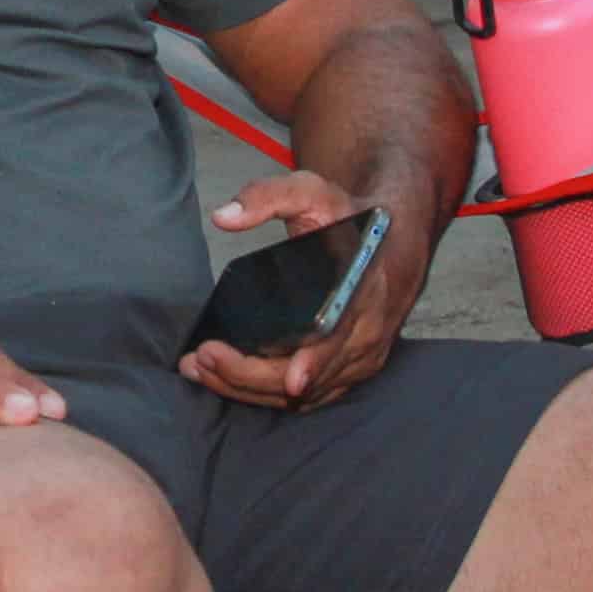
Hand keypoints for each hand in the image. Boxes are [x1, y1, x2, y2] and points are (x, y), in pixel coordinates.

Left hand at [181, 169, 423, 412]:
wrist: (391, 243)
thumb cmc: (349, 220)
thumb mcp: (313, 193)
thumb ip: (267, 196)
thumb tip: (224, 216)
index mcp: (367, 291)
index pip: (344, 335)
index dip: (318, 361)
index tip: (291, 380)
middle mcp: (368, 333)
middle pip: (311, 376)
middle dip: (251, 374)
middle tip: (203, 357)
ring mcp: (359, 359)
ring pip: (303, 395)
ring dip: (247, 388)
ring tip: (201, 369)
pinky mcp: (347, 373)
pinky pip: (306, 398)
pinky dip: (262, 394)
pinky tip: (225, 379)